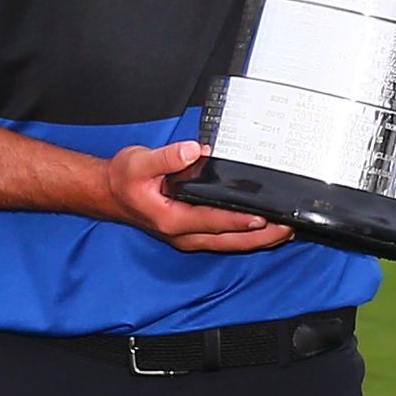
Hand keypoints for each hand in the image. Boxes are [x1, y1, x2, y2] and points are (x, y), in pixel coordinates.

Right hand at [105, 141, 294, 252]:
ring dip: (256, 240)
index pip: (213, 221)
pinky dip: (244, 237)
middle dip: (259, 236)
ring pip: (228, 244)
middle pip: (228, 240)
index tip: (263, 217)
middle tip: (287, 228)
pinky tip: (260, 230)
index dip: (239, 220)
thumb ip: (167, 157)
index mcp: (171, 219)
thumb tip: (195, 151)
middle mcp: (182, 234)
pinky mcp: (191, 233)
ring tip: (283, 232)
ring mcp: (187, 237)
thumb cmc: (123, 180)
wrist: (109, 193)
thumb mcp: (139, 162)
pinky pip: (222, 239)